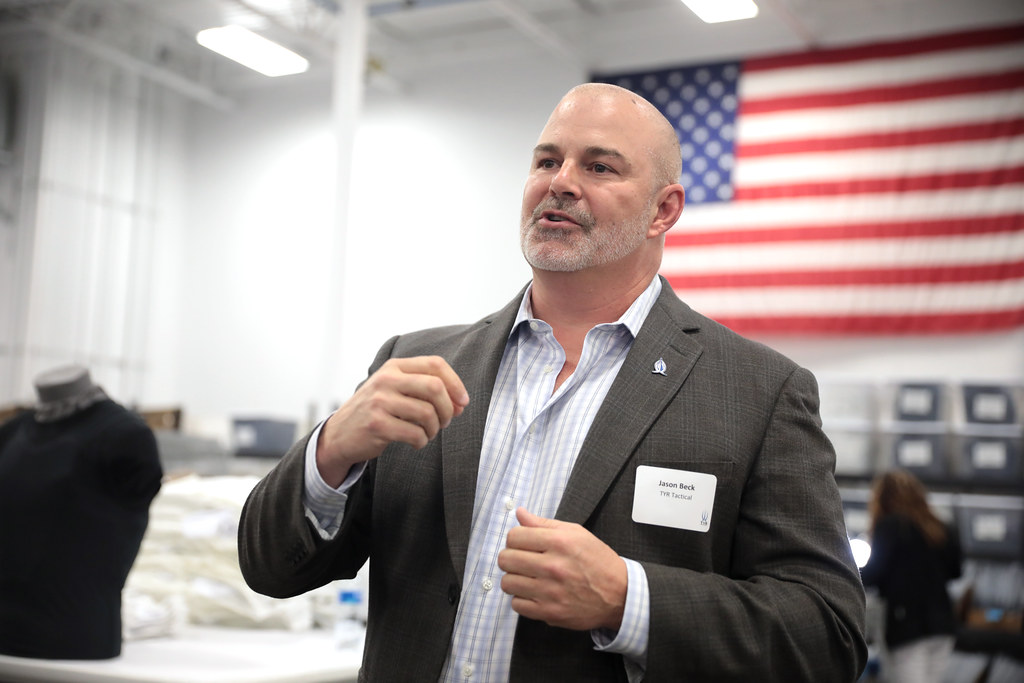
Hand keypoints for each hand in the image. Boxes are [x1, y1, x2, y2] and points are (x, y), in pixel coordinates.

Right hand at [316, 356, 468, 485]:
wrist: (340, 434)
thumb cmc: (376, 411)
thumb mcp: (395, 390)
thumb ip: (425, 391)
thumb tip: (460, 404)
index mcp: (394, 367)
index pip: (435, 364)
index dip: (456, 383)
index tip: (462, 402)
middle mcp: (386, 379)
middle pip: (435, 387)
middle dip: (448, 408)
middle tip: (446, 421)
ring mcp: (379, 401)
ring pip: (427, 413)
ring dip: (435, 428)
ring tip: (428, 433)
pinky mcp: (377, 424)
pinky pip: (415, 433)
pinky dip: (422, 441)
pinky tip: (416, 441)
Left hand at [498, 507, 626, 630]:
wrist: (620, 594)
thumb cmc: (598, 562)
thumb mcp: (576, 533)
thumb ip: (544, 523)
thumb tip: (520, 513)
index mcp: (560, 542)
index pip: (514, 536)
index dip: (514, 539)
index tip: (521, 543)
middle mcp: (553, 566)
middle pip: (506, 559)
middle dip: (510, 558)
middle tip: (520, 560)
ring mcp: (550, 591)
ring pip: (507, 583)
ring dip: (514, 579)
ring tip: (526, 577)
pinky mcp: (550, 612)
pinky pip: (516, 604)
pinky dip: (521, 599)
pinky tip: (533, 592)